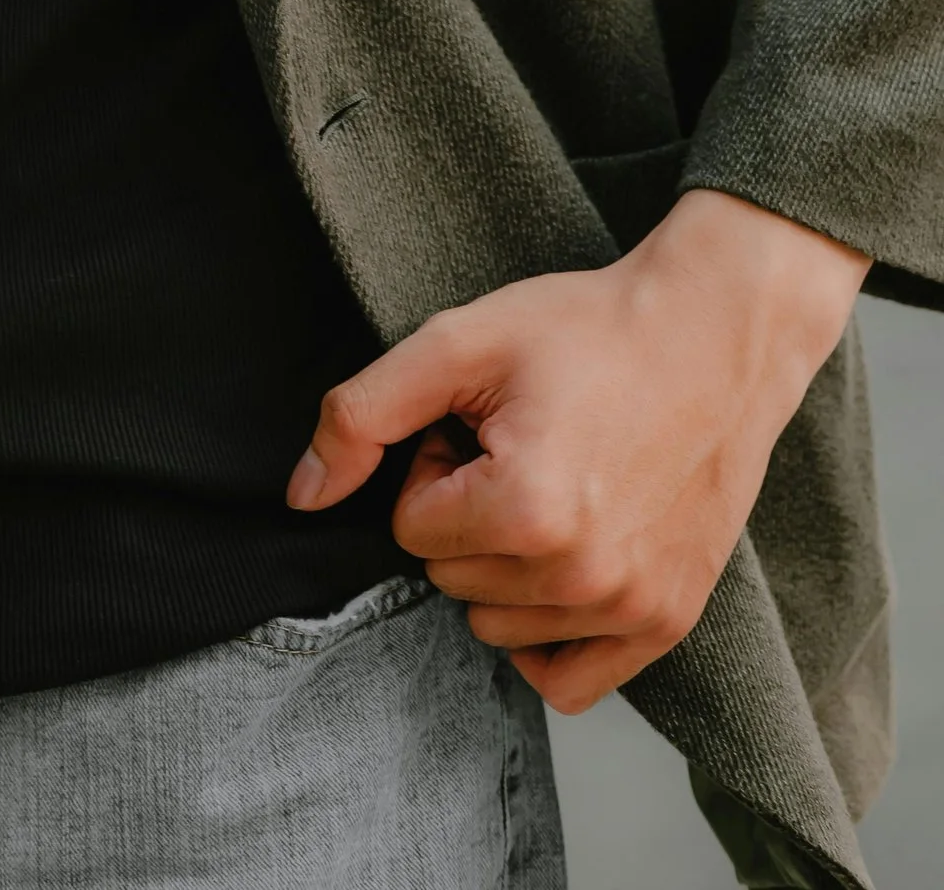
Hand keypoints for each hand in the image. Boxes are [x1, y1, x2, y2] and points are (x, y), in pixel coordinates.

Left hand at [288, 188, 867, 707]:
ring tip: (556, 485)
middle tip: (524, 446)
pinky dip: (546, 633)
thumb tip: (301, 496)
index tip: (487, 423)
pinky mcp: (667, 624)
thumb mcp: (458, 343)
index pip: (411, 529)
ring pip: (498, 628)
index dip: (437, 466)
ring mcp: (633, 609)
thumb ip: (361, 417)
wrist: (711, 335)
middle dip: (467, 514)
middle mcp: (582, 576)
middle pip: (453, 581)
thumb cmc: (587, 331)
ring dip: (507, 566)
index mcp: (526, 511)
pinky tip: (564, 561)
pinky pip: (566, 682)